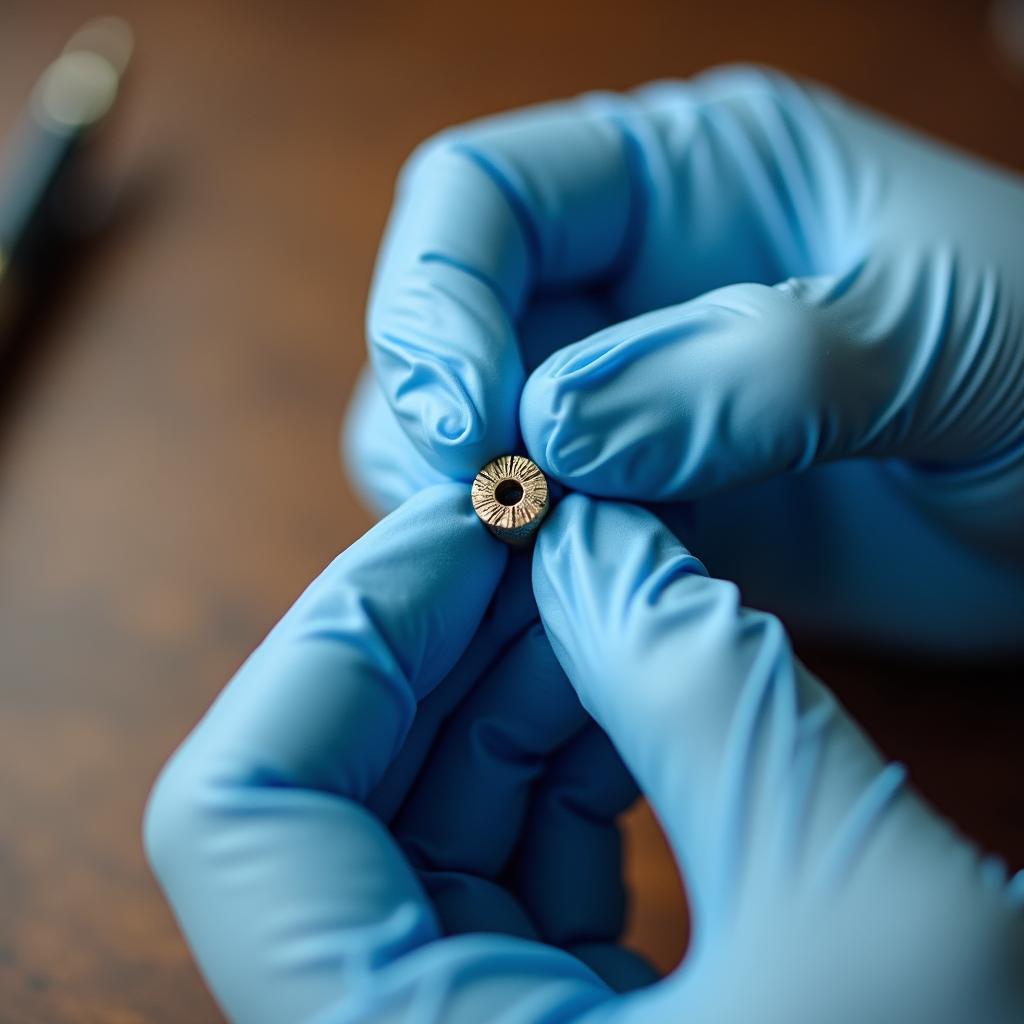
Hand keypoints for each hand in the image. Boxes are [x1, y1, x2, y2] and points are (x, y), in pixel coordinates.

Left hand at [145, 488, 1023, 1021]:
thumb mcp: (860, 893)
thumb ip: (702, 682)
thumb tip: (590, 530)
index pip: (232, 818)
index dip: (341, 635)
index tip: (469, 524)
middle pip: (315, 804)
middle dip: (430, 638)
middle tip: (539, 523)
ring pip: (407, 822)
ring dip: (497, 682)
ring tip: (599, 582)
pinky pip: (490, 863)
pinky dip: (547, 753)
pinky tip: (624, 676)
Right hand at [346, 65, 1023, 654]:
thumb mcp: (940, 332)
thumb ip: (755, 366)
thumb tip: (557, 431)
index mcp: (686, 178)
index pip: (480, 197)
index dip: (436, 298)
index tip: (468, 423)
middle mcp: (631, 284)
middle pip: (446, 327)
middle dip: (434, 423)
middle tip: (486, 516)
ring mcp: (629, 403)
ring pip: (467, 441)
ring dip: (468, 507)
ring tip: (522, 572)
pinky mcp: (643, 508)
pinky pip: (533, 533)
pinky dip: (520, 576)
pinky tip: (559, 615)